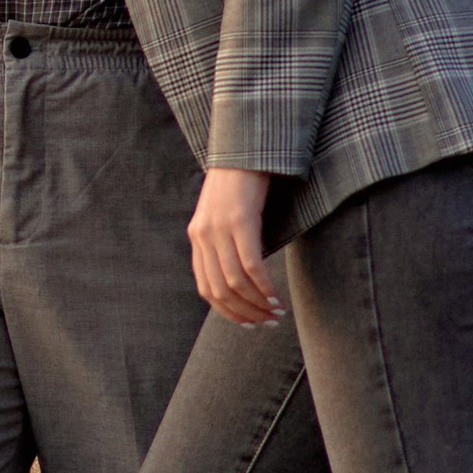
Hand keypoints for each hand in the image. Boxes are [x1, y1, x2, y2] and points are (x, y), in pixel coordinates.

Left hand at [190, 168, 283, 327]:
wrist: (245, 148)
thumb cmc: (239, 183)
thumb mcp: (223, 215)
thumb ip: (224, 243)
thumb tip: (240, 279)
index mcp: (196, 236)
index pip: (205, 287)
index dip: (226, 311)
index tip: (247, 323)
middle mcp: (203, 234)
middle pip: (220, 289)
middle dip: (245, 313)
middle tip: (267, 323)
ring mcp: (220, 228)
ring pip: (235, 281)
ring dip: (257, 304)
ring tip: (276, 313)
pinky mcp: (241, 220)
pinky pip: (251, 265)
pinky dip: (264, 287)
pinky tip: (276, 297)